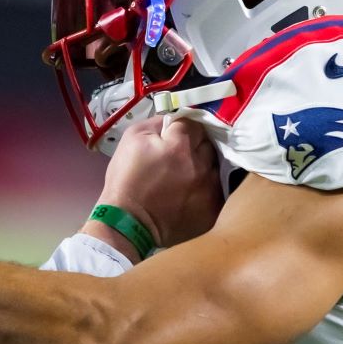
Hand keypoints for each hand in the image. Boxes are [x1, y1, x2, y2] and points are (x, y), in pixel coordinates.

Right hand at [96, 116, 222, 249]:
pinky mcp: (213, 210)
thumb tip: (173, 119)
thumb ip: (157, 122)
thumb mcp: (131, 139)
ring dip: (203, 168)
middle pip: (208, 144)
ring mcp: (210, 189)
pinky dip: (205, 189)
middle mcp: (201, 165)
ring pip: (215, 167)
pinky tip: (190, 194)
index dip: (181, 130)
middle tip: (177, 158)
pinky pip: (216, 191)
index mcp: (180, 145)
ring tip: (184, 177)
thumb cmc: (125, 180)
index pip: (194, 124)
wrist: (127, 224)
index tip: (172, 139)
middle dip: (195, 147)